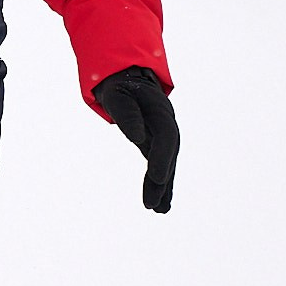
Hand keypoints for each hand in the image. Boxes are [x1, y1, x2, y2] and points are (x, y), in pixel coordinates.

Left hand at [93, 67, 177, 213]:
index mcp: (159, 109)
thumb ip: (126, 114)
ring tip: (159, 210)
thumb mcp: (118, 95)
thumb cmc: (119, 85)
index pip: (165, 136)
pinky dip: (161, 185)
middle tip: (152, 203)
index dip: (162, 157)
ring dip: (163, 187)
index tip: (157, 178)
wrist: (126, 76)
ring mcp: (163, 134)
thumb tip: (137, 137)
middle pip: (168, 154)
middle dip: (162, 180)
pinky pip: (160, 165)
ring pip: (166, 163)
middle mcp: (166, 123)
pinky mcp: (155, 143)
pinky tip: (161, 205)